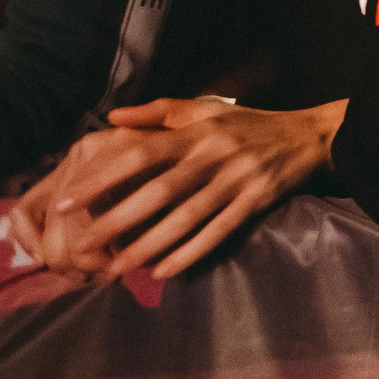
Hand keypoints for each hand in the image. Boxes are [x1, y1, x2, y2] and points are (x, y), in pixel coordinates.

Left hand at [10, 97, 340, 279]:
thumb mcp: (205, 108)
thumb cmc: (248, 124)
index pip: (141, 153)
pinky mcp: (256, 201)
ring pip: (187, 218)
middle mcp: (214, 155)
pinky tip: (164, 270)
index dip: (103, 177)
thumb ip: (158, 112)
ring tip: (116, 268)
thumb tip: (111, 118)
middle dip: (118, 221)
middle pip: (159, 192)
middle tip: (82, 246)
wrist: (309, 136)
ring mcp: (236, 180)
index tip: (69, 200)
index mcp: (196, 132)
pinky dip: (191, 252)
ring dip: (149, 245)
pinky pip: (219, 231)